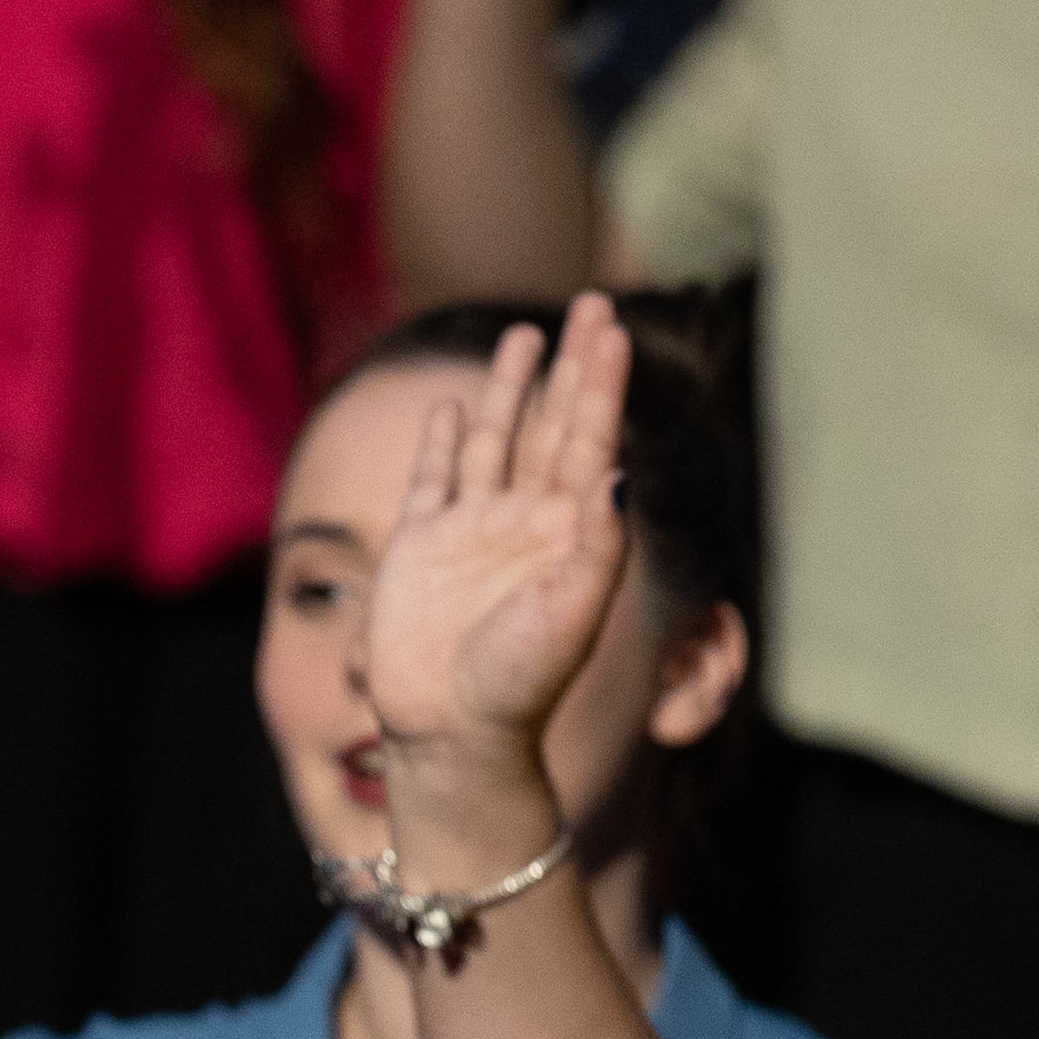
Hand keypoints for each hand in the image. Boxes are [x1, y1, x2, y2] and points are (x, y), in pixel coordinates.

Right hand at [355, 293, 629, 831]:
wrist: (453, 735)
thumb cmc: (521, 684)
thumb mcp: (573, 612)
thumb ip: (598, 541)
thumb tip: (619, 470)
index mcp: (568, 533)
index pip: (591, 440)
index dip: (602, 385)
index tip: (614, 329)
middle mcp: (523, 522)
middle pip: (552, 424)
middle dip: (572, 365)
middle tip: (592, 304)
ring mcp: (470, 532)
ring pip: (495, 441)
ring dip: (511, 387)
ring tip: (527, 334)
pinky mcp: (419, 550)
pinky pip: (434, 481)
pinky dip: (445, 441)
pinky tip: (456, 408)